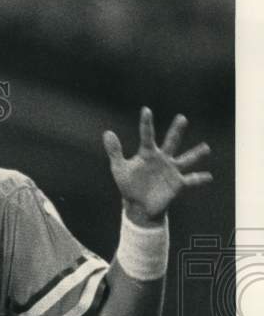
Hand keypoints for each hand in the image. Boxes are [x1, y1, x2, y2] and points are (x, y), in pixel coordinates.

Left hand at [102, 107, 212, 224]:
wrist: (138, 205)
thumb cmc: (129, 184)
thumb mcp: (119, 168)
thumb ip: (115, 151)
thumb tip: (107, 132)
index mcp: (148, 153)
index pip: (147, 135)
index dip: (146, 124)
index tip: (146, 110)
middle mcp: (163, 158)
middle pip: (171, 142)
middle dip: (176, 131)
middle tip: (181, 118)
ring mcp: (172, 170)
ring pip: (186, 159)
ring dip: (195, 154)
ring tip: (205, 148)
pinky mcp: (178, 183)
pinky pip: (191, 180)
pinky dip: (199, 179)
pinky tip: (208, 176)